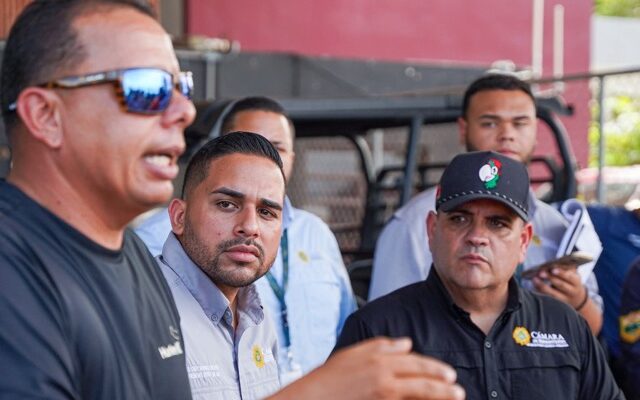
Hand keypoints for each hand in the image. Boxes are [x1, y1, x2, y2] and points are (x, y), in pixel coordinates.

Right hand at [269, 337, 464, 399]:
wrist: (312, 398)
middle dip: (442, 385)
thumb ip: (382, 346)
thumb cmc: (330, 376)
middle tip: (457, 388)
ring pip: (418, 395)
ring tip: (455, 397)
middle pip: (421, 381)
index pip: (414, 363)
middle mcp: (384, 378)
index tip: (448, 374)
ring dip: (439, 397)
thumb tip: (406, 343)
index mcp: (378, 361)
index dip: (434, 368)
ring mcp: (383, 396)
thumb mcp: (355, 353)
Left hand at [532, 264, 585, 307]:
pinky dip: (540, 291)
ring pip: (553, 293)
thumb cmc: (570, 281)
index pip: (570, 277)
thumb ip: (565, 268)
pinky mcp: (556, 303)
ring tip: (534, 279)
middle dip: (551, 278)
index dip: (561, 273)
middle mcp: (571, 291)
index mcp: (576, 282)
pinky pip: (547, 297)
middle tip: (541, 273)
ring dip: (542, 286)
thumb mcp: (572, 274)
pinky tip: (534, 284)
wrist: (576, 298)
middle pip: (561, 285)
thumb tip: (552, 263)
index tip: (553, 269)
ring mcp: (564, 299)